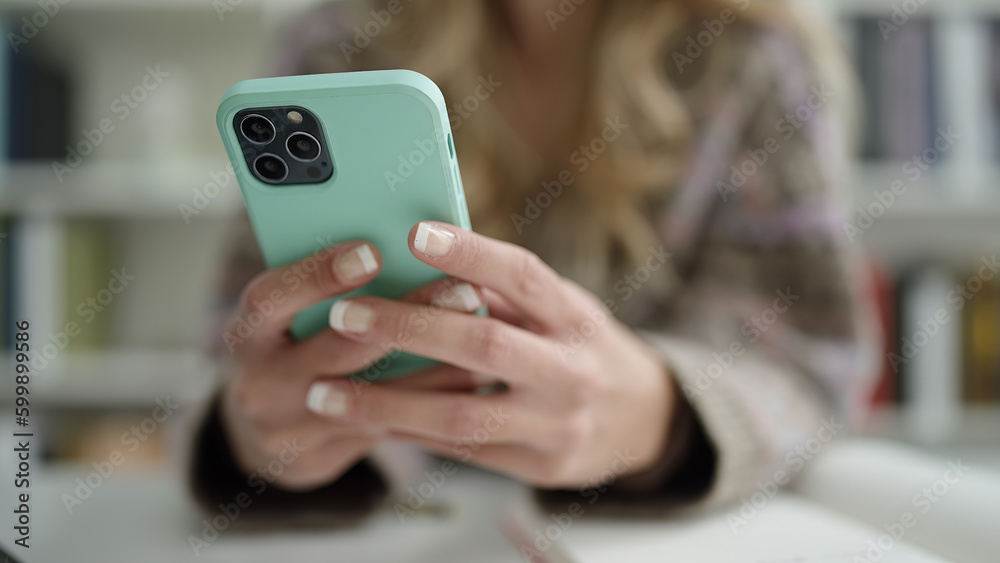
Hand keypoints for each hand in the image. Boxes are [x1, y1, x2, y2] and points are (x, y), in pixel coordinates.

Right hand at [219, 241, 483, 490]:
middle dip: (405, 318)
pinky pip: (386, 429)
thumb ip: (330, 285)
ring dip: (433, 365)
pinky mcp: (318, 459)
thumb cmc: (293, 344)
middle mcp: (259, 382)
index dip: (318, 275)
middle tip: (464, 290)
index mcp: (247, 331)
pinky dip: (431, 402)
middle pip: (335, 350)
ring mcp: (286, 428)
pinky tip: (474, 381)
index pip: (271, 298)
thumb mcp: (290, 312)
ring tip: (485, 334)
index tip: (373, 250)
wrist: (267, 429)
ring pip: (371, 397)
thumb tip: (412, 240)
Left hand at [306, 222, 677, 489]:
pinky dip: (410, 431)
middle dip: (409, 329)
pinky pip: (463, 449)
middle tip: (344, 314)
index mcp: (575, 317)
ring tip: (326, 392)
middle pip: (484, 346)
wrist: (641, 419)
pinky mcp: (540, 466)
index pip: (524, 277)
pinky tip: (365, 419)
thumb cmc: (581, 346)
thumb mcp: (560, 309)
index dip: (471, 254)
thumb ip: (502, 293)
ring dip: (387, 402)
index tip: (414, 234)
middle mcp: (571, 370)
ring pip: (462, 414)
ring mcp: (557, 424)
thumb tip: (425, 257)